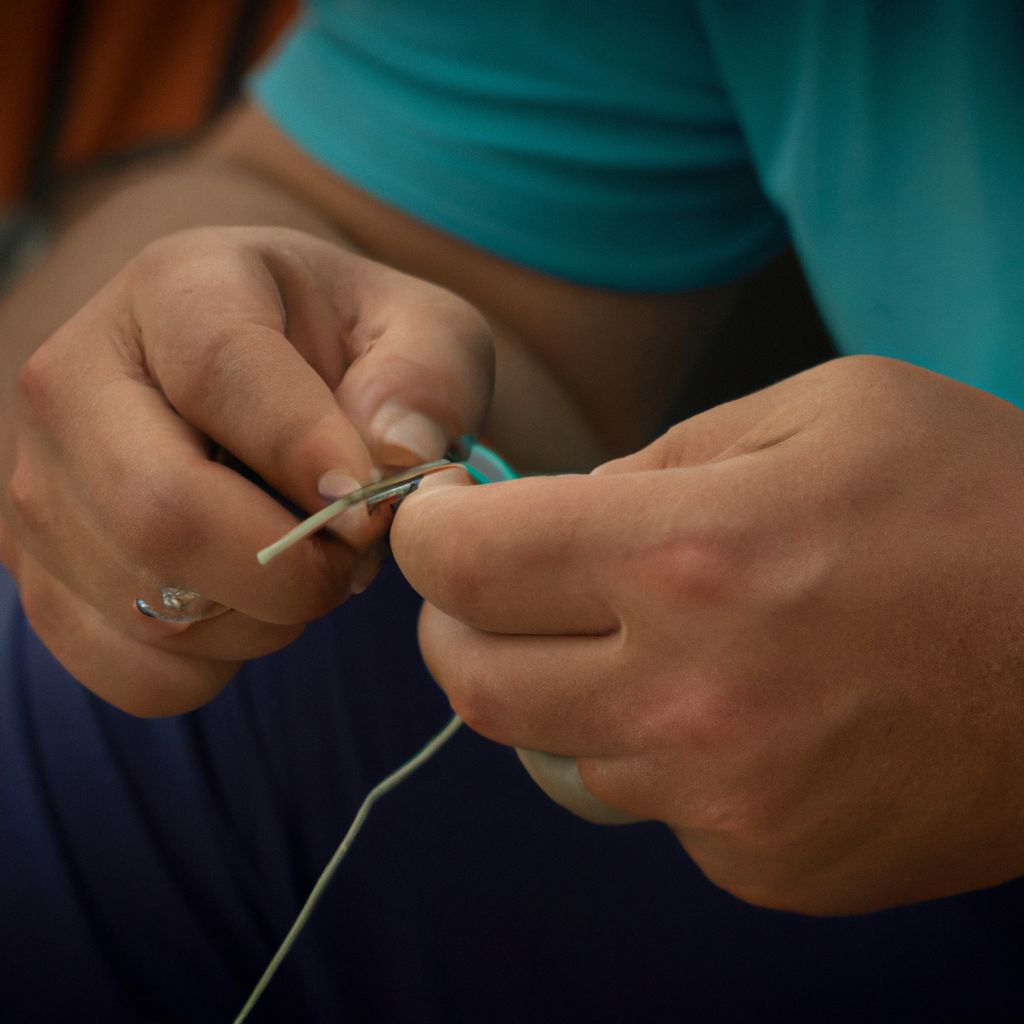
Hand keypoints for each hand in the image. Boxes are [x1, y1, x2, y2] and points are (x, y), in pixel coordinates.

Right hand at [0, 227, 492, 715]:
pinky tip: (251, 603)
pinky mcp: (43, 575)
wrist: (273, 377)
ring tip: (306, 564)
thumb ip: (427, 378)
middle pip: (158, 511)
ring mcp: (42, 485)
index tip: (370, 509)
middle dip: (291, 569)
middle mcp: (75, 380)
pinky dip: (222, 664)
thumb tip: (394, 453)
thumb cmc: (353, 353)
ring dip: (270, 617)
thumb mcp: (424, 332)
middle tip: (355, 557)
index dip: (307, 453)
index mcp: (176, 288)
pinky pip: (137, 671)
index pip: (220, 371)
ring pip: (154, 607)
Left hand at [392, 356, 1023, 913]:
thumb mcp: (826, 408)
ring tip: (645, 636)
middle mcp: (689, 697)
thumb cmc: (981, 502)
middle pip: (472, 680)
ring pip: (557, 749)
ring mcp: (725, 800)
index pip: (466, 563)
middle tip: (489, 583)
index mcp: (693, 555)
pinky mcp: (766, 864)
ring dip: (566, 686)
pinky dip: (658, 751)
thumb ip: (665, 456)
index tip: (433, 518)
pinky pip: (652, 805)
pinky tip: (739, 707)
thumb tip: (564, 510)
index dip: (424, 533)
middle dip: (456, 623)